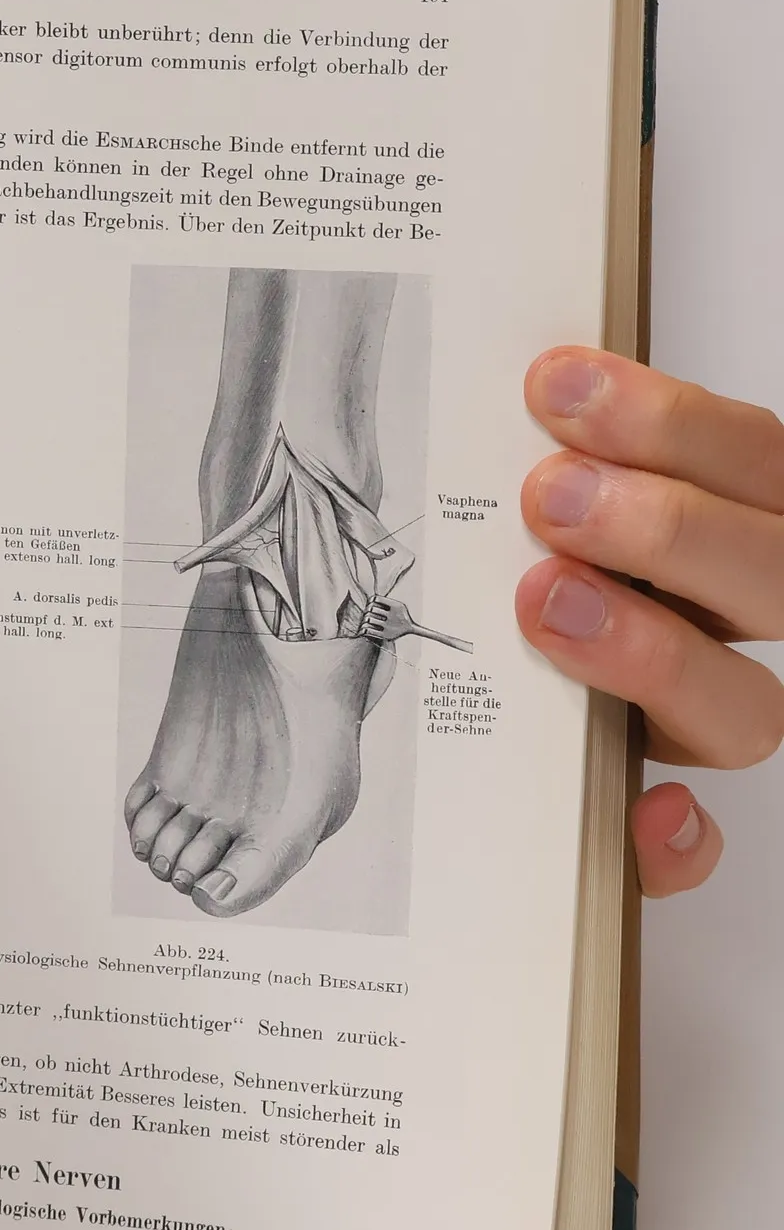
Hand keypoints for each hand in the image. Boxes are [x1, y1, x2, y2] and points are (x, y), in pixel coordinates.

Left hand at [519, 346, 783, 895]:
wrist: (475, 713)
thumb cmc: (525, 571)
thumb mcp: (548, 503)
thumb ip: (571, 454)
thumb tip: (551, 379)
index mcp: (727, 537)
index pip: (758, 465)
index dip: (673, 422)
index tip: (558, 384)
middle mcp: (732, 628)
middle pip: (774, 579)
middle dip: (669, 529)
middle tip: (550, 496)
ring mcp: (702, 722)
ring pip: (746, 710)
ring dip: (657, 653)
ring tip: (548, 602)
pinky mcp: (653, 826)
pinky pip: (687, 850)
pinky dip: (674, 840)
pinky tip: (648, 813)